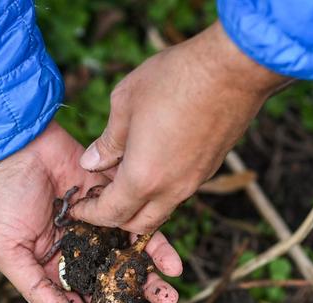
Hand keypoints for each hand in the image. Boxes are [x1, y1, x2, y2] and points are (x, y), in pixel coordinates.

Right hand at [0, 121, 182, 302]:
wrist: (20, 149)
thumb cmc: (4, 201)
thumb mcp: (7, 251)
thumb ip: (35, 288)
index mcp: (52, 274)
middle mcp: (79, 259)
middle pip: (109, 295)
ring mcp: (99, 235)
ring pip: (129, 268)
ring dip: (150, 287)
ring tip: (169, 300)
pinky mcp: (116, 210)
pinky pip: (141, 234)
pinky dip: (158, 251)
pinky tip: (172, 267)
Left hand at [71, 21, 286, 233]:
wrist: (233, 68)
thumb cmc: (175, 80)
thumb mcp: (125, 104)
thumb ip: (106, 142)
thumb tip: (91, 163)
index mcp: (143, 178)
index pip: (110, 214)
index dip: (90, 214)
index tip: (78, 208)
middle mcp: (171, 190)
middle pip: (138, 224)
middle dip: (115, 218)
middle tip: (100, 198)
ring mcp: (194, 182)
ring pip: (161, 210)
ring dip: (140, 205)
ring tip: (123, 179)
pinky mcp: (209, 170)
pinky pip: (178, 192)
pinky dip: (160, 191)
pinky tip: (152, 164)